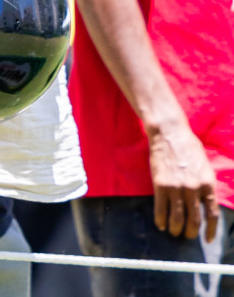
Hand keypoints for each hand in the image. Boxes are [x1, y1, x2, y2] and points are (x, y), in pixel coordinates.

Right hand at [147, 118, 219, 239]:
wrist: (170, 134)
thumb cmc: (189, 148)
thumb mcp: (205, 167)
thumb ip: (206, 186)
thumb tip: (205, 204)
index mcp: (207, 184)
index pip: (212, 214)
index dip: (211, 230)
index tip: (208, 239)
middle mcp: (193, 188)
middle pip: (194, 219)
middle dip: (191, 232)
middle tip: (187, 235)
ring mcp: (176, 187)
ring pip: (177, 217)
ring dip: (176, 229)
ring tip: (174, 232)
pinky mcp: (160, 185)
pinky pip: (161, 208)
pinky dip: (160, 219)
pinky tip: (160, 224)